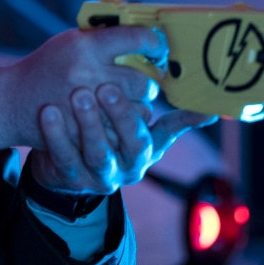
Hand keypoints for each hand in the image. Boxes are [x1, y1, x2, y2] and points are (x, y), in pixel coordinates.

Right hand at [2, 26, 167, 148]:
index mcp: (85, 46)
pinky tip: (115, 118)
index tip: (157, 46)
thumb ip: (104, 39)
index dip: (153, 42)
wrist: (13, 101)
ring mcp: (86, 105)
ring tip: (127, 101)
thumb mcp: (70, 42)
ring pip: (139, 109)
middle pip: (141, 80)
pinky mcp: (85, 130)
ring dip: (139, 107)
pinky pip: (124, 132)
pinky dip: (125, 127)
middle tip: (142, 82)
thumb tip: (143, 38)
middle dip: (147, 83)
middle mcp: (87, 73)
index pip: (135, 38)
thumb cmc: (46, 68)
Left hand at [27, 83, 215, 194]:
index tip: (143, 90)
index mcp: (144, 153)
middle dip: (118, 116)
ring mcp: (97, 176)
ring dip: (88, 124)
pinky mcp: (70, 178)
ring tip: (78, 95)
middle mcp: (125, 169)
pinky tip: (49, 112)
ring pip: (96, 152)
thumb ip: (173, 123)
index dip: (144, 116)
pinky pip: (63, 155)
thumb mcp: (145, 137)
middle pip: (127, 145)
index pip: (150, 136)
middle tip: (105, 86)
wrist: (66, 169)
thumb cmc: (111, 140)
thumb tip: (214, 112)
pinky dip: (56, 135)